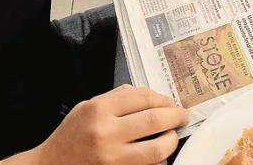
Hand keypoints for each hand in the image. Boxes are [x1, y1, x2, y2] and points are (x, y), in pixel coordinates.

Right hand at [35, 85, 187, 164]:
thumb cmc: (70, 137)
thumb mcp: (87, 108)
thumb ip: (116, 98)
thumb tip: (148, 94)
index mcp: (99, 110)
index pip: (144, 98)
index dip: (164, 99)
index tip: (171, 102)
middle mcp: (106, 133)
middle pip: (155, 120)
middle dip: (176, 116)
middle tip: (182, 116)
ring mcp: (112, 159)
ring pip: (158, 148)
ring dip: (172, 140)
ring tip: (172, 136)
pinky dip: (158, 161)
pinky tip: (158, 156)